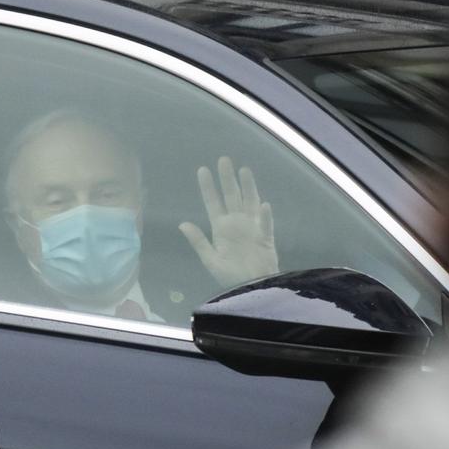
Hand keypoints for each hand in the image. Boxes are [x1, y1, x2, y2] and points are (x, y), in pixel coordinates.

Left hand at [179, 156, 278, 290]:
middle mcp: (236, 223)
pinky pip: (265, 225)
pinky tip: (264, 205)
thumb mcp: (210, 260)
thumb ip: (199, 241)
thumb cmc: (231, 276)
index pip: (213, 203)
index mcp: (221, 228)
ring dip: (248, 187)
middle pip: (232, 196)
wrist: (252, 289)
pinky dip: (265, 216)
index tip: (202, 170)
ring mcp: (252, 228)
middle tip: (224, 160)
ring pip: (250, 203)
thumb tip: (182, 223)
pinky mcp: (266, 238)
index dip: (208, 187)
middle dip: (227, 179)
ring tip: (244, 170)